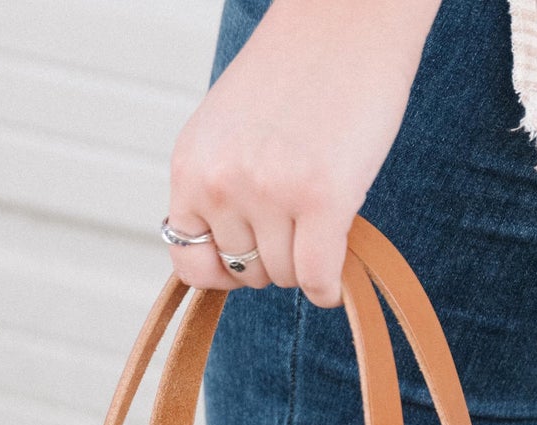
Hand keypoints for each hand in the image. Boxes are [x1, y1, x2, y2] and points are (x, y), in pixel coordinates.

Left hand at [164, 0, 441, 305]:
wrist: (347, 17)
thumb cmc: (296, 72)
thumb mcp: (229, 130)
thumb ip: (219, 188)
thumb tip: (229, 267)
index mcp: (192, 166)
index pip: (189, 262)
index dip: (222, 270)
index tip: (250, 254)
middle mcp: (222, 183)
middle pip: (247, 273)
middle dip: (276, 256)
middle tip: (300, 216)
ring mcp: (271, 192)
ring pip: (287, 277)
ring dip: (309, 261)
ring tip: (322, 212)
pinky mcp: (323, 198)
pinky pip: (320, 280)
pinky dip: (331, 286)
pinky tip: (341, 259)